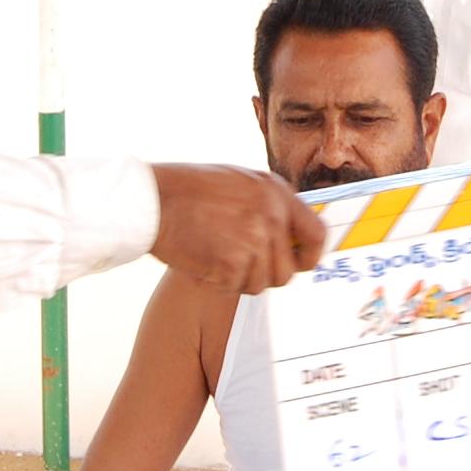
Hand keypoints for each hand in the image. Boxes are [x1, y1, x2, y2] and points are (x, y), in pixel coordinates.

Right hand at [148, 165, 324, 293]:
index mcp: (277, 192)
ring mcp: (254, 241)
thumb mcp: (240, 181)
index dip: (310, 255)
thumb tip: (289, 232)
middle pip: (287, 271)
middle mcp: (272, 216)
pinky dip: (220, 283)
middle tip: (241, 267)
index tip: (299, 264)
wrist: (154, 200)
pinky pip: (236, 288)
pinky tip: (204, 261)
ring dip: (240, 280)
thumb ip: (268, 204)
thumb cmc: (187, 189)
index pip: (317, 234)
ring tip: (216, 258)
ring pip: (261, 284)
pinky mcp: (232, 263)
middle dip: (266, 275)